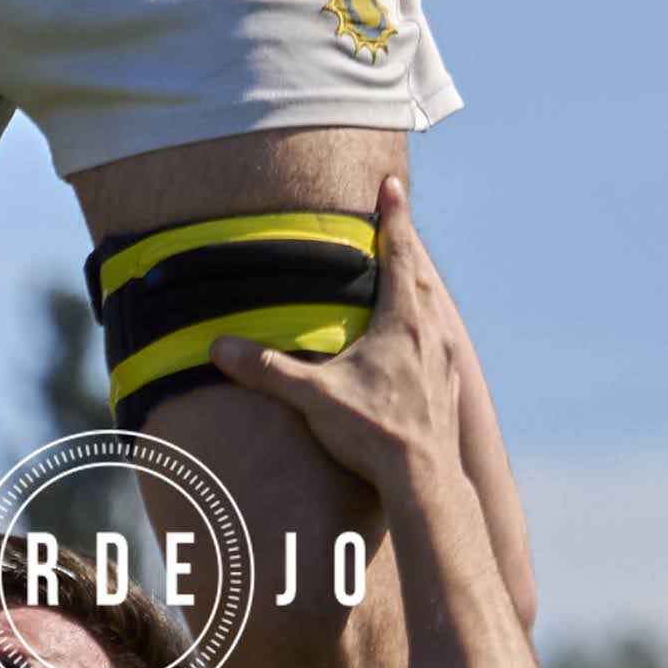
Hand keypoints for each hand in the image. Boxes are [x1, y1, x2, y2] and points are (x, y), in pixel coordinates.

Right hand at [207, 175, 466, 500]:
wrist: (425, 484)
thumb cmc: (374, 433)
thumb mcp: (314, 397)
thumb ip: (267, 369)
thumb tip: (219, 347)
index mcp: (403, 321)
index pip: (400, 254)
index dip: (394, 216)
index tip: (394, 184)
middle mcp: (430, 335)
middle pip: (421, 278)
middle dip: (407, 248)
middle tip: (398, 223)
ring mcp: (444, 364)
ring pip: (434, 314)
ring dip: (419, 293)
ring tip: (407, 285)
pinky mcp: (448, 394)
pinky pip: (440, 350)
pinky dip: (427, 336)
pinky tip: (418, 353)